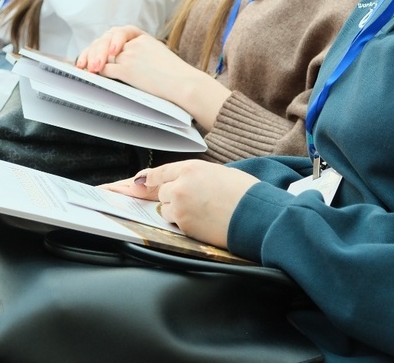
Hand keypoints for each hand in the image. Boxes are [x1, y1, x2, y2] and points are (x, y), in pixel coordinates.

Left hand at [78, 28, 229, 128]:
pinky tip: (92, 77)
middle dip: (92, 50)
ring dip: (91, 61)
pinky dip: (96, 73)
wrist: (185, 84)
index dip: (101, 42)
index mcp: (143, 37)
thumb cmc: (175, 76)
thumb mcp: (158, 56)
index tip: (93, 52)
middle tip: (83, 63)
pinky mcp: (128, 69)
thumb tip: (116, 63)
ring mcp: (131, 55)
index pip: (115, 33)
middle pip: (105, 40)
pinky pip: (106, 69)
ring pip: (103, 55)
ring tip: (87, 69)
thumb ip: (140, 55)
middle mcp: (135, 43)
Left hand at [104, 160, 258, 248]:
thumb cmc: (245, 193)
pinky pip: (176, 225)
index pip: (160, 173)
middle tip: (191, 203)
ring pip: (167, 210)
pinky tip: (205, 222)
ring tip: (203, 212)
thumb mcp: (218, 173)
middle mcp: (180, 185)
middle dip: (171, 198)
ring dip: (178, 212)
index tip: (137, 183)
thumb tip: (183, 182)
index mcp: (190, 168)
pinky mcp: (184, 226)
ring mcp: (180, 206)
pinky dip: (186, 225)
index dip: (148, 179)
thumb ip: (195, 176)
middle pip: (161, 193)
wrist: (256, 214)